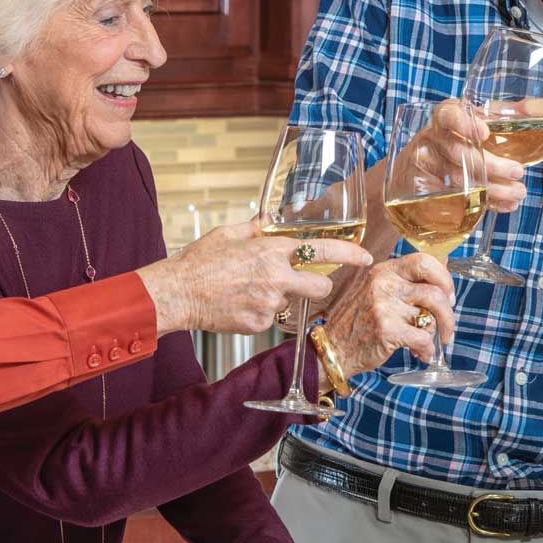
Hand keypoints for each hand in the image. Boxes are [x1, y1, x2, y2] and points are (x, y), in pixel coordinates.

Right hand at [139, 219, 371, 335]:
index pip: (323, 250)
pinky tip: (239, 305)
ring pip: (291, 304)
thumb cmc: (198, 263)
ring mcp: (270, 303)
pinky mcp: (260, 324)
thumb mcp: (228, 234)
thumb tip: (268, 218)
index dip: (350, 253)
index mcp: (272, 250)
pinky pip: (271, 319)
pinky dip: (260, 313)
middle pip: (321, 287)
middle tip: (302, 283)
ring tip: (248, 292)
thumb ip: (255, 228)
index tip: (366, 257)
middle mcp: (277, 277)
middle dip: (319, 286)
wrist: (177, 294)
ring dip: (279, 298)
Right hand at [320, 252, 459, 375]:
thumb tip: (445, 267)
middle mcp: (383, 283)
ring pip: (430, 318)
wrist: (332, 349)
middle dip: (448, 312)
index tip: (448, 295)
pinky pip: (423, 338)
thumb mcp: (378, 291)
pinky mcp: (387, 330)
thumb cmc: (359, 322)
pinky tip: (420, 354)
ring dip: (433, 335)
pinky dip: (426, 350)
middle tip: (447, 326)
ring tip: (425, 343)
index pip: (425, 261)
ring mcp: (384, 306)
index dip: (444, 279)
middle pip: (435, 291)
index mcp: (384, 270)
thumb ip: (407, 281)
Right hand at [421, 98, 526, 212]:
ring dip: (492, 188)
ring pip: (459, 179)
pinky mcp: (430, 190)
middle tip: (518, 171)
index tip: (485, 132)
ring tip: (518, 191)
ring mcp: (429, 166)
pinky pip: (458, 199)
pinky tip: (507, 205)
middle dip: (490, 165)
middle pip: (458, 153)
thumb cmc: (465, 132)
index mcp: (446, 115)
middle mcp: (434, 138)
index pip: (448, 115)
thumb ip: (518, 112)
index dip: (465, 124)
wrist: (425, 158)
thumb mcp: (486, 117)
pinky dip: (486, 203)